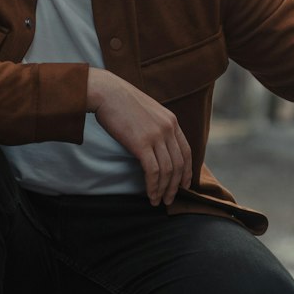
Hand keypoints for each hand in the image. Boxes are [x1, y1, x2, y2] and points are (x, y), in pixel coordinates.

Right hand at [86, 68, 192, 205]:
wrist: (106, 92)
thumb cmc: (121, 101)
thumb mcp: (147, 110)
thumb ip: (156, 126)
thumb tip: (156, 144)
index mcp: (171, 120)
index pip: (186, 151)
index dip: (187, 171)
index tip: (184, 184)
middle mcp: (168, 128)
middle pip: (179, 164)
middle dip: (175, 185)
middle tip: (170, 199)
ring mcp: (156, 136)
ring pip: (167, 171)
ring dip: (164, 190)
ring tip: (158, 201)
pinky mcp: (142, 143)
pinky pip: (153, 171)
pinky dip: (153, 186)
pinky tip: (150, 195)